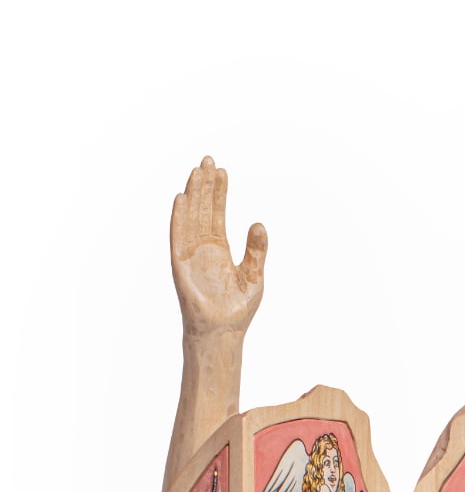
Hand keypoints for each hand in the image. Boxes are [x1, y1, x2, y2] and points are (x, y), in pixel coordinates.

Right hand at [171, 157, 266, 339]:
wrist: (223, 332)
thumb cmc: (237, 309)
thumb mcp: (253, 276)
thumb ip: (256, 251)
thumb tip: (259, 224)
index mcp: (220, 248)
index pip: (218, 213)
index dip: (219, 192)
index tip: (222, 171)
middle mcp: (203, 247)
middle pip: (203, 209)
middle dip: (205, 185)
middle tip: (207, 159)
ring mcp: (191, 254)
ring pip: (190, 217)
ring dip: (193, 194)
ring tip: (196, 171)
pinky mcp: (181, 265)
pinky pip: (178, 236)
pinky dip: (179, 218)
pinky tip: (181, 198)